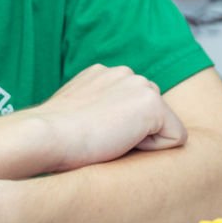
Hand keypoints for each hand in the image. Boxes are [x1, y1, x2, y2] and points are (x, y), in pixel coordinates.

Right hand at [21, 63, 186, 173]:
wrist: (45, 136)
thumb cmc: (53, 137)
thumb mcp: (74, 114)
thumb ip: (95, 111)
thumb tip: (103, 129)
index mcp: (104, 74)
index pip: (133, 108)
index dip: (120, 131)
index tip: (92, 134)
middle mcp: (124, 73)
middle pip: (153, 116)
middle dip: (136, 133)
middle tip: (101, 139)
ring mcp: (140, 85)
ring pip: (164, 126)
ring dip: (143, 140)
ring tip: (109, 140)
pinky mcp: (152, 104)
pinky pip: (175, 138)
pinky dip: (153, 149)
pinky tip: (120, 142)